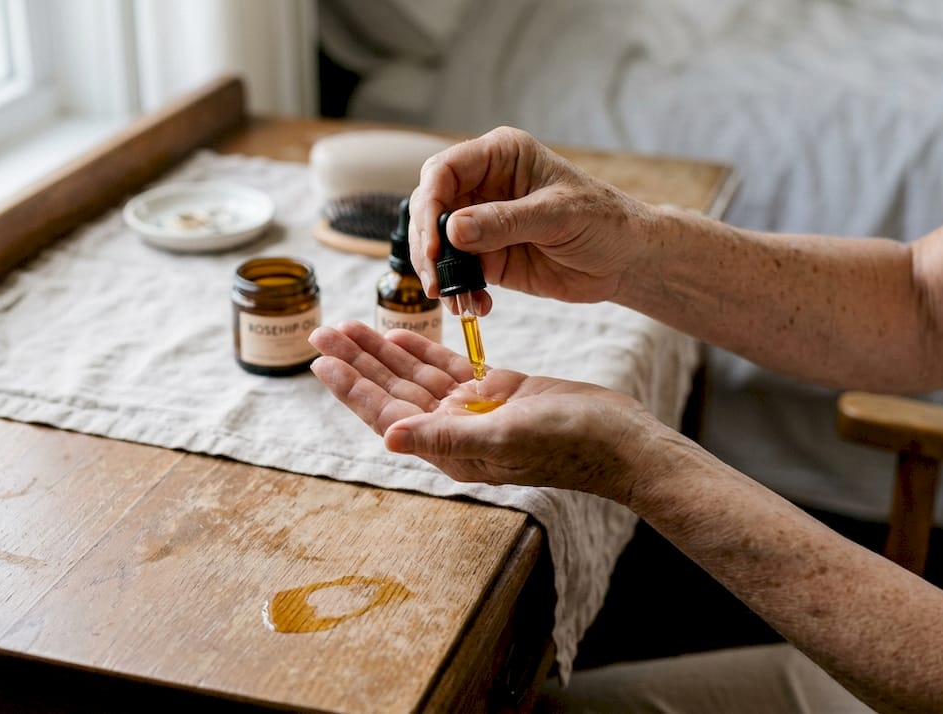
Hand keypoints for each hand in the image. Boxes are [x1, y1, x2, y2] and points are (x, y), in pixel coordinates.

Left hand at [308, 321, 672, 504]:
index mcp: (450, 449)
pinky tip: (398, 332)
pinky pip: (449, 367)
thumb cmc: (570, 444)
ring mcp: (475, 410)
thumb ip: (446, 438)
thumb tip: (389, 438)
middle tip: (323, 330)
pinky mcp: (497, 390)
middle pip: (394, 391)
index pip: (388, 415)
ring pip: (417, 375)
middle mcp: (455, 431)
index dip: (353, 388)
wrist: (620, 439)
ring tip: (349, 325)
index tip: (322, 362)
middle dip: (357, 362)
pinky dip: (423, 350)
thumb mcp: (506, 438)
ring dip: (383, 351)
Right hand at [409, 126, 651, 314]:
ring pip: (438, 244)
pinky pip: (458, 273)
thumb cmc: (603, 220)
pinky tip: (477, 306)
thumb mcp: (557, 216)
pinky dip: (460, 291)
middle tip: (436, 280)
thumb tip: (452, 229)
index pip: (444, 171)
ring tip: (456, 300)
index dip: (430, 204)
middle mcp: (484, 185)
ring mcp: (482, 222)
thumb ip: (505, 221)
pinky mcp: (488, 257)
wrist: (626, 259)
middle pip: (431, 207)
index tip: (436, 242)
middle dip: (428, 245)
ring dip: (440, 274)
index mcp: (500, 156)